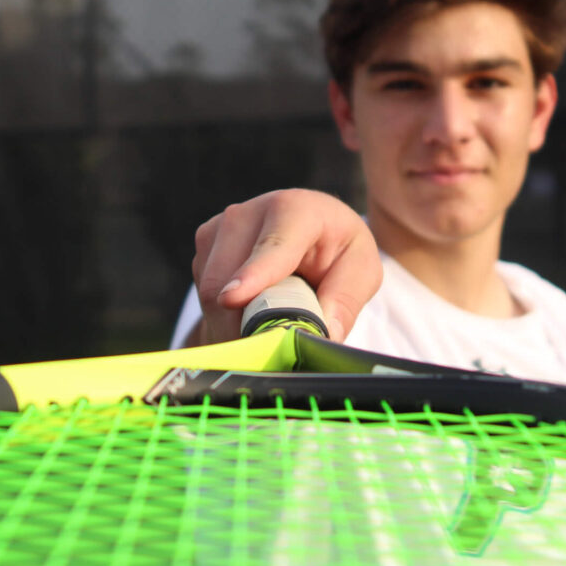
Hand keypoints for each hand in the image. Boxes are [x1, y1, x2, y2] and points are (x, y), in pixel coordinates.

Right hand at [191, 189, 381, 344]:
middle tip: (272, 354)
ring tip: (267, 329)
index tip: (234, 299)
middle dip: (245, 324)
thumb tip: (325, 334)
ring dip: (233, 325)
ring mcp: (220, 227)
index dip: (253, 274)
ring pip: (210, 292)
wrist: (312, 230)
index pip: (272, 247)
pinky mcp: (204, 244)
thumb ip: (346, 300)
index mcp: (296, 211)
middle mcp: (249, 213)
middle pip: (228, 279)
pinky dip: (224, 317)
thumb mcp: (361, 270)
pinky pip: (203, 295)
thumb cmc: (338, 250)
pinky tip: (251, 313)